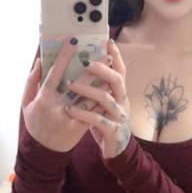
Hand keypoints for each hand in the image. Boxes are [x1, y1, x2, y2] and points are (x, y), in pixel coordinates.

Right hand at [21, 40, 108, 152]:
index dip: (64, 56)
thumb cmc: (35, 123)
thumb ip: (31, 82)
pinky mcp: (81, 127)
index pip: (55, 73)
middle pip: (79, 84)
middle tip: (105, 56)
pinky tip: (111, 90)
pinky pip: (94, 111)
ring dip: (103, 83)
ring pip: (90, 97)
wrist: (44, 150)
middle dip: (93, 69)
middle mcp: (58, 107)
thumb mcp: (26, 103)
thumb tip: (39, 62)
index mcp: (44, 98)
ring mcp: (71, 117)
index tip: (73, 42)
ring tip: (113, 71)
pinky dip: (102, 100)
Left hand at [63, 39, 131, 159]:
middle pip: (118, 80)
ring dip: (88, 90)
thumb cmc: (105, 124)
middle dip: (102, 69)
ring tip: (70, 85)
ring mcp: (118, 116)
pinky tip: (70, 110)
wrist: (116, 151)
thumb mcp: (103, 105)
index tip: (107, 41)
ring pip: (106, 99)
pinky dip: (83, 114)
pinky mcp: (112, 131)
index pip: (120, 71)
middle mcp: (122, 102)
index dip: (116, 56)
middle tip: (86, 62)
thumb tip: (83, 68)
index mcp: (119, 94)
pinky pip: (98, 120)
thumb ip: (97, 88)